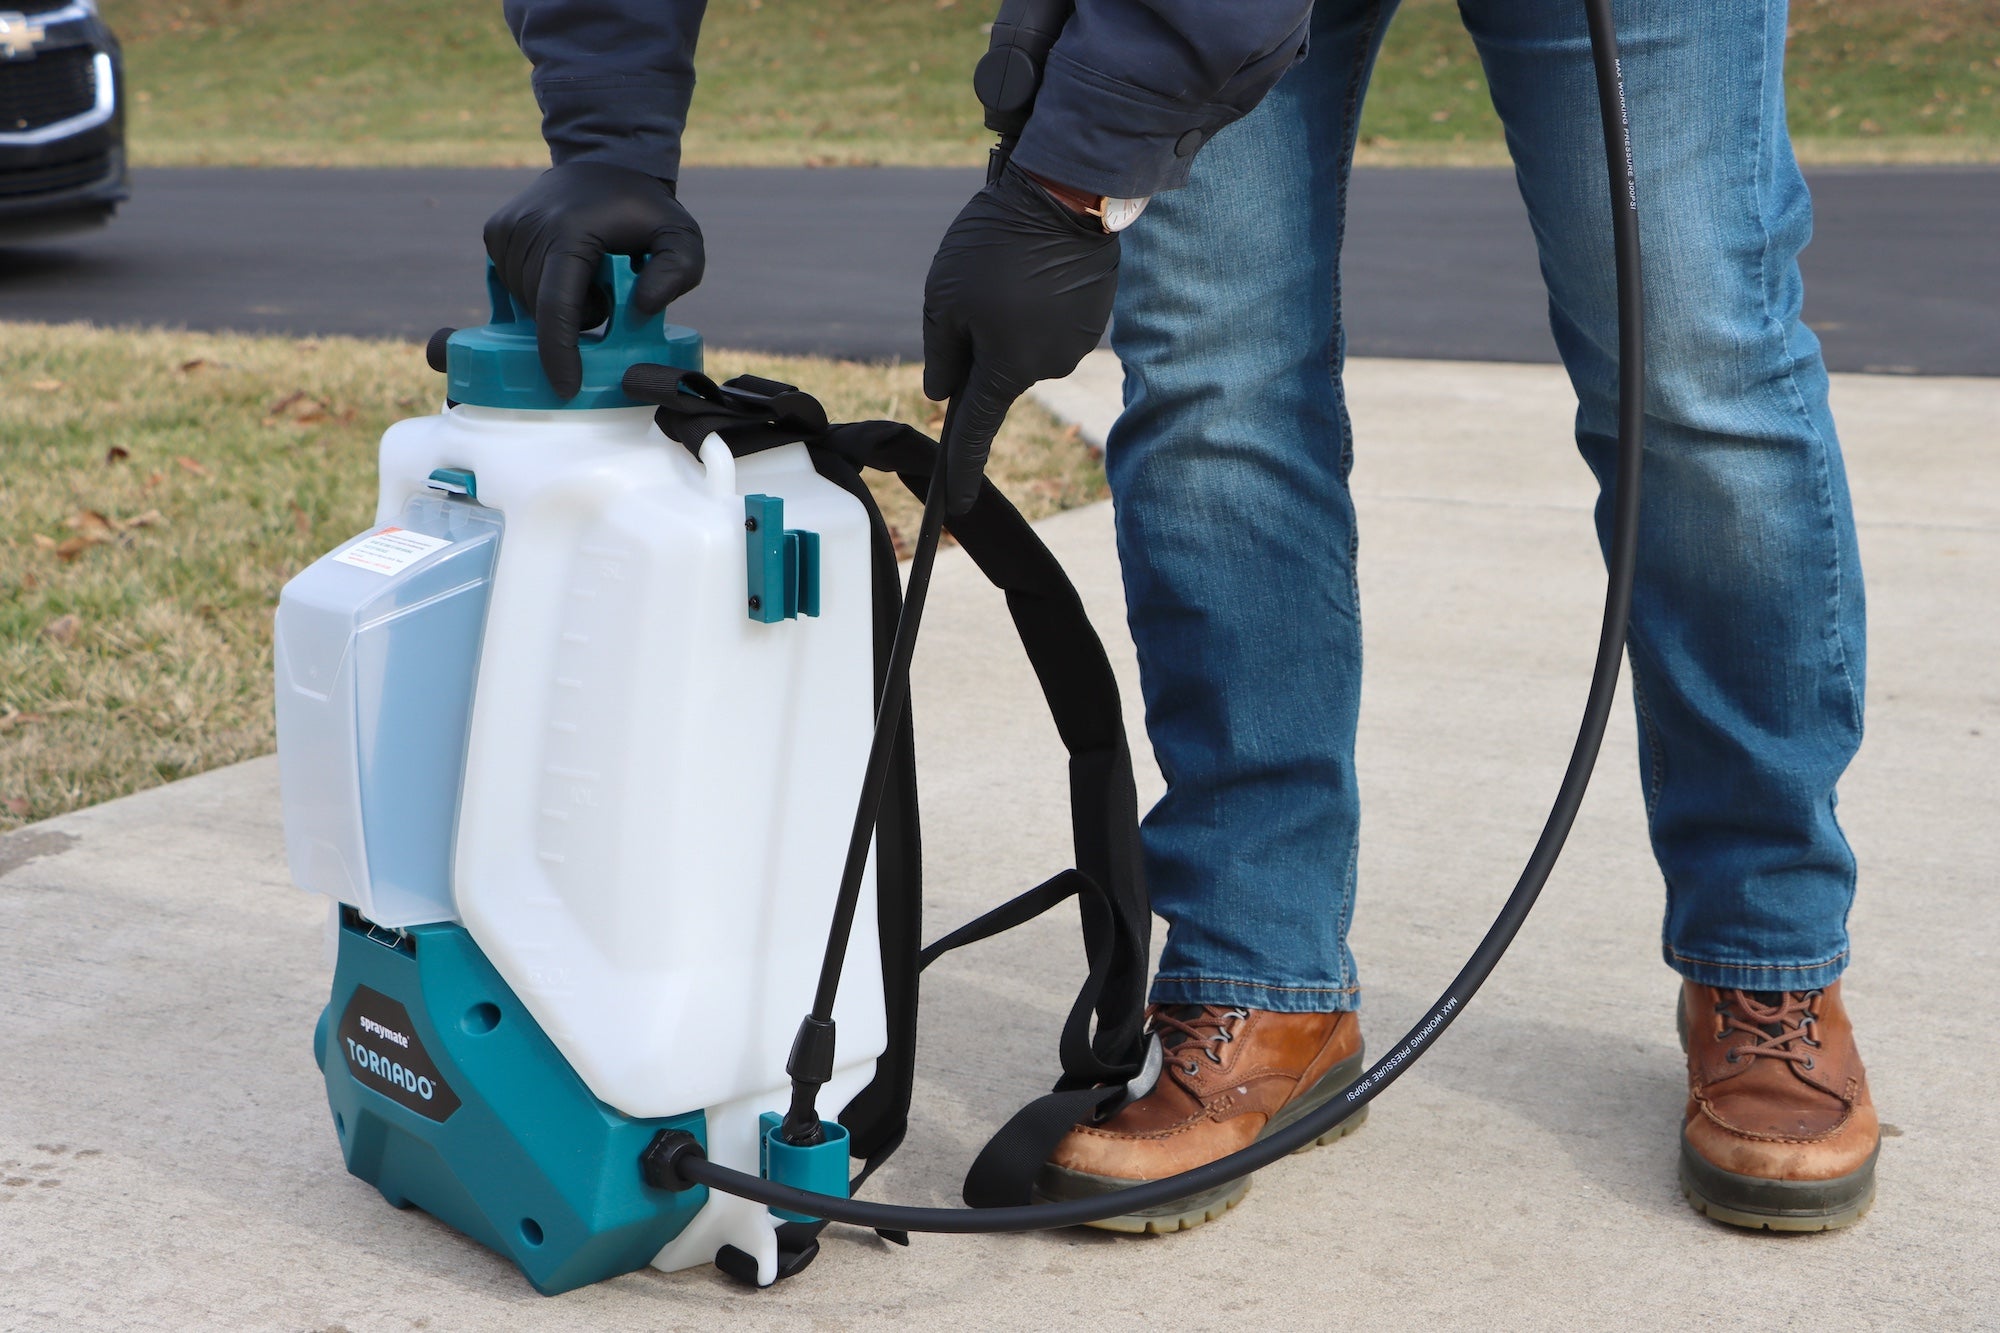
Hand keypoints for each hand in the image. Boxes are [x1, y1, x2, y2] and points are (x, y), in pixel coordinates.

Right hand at [483, 163, 704, 398]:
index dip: (559, 352)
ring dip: (559, 307)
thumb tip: (643, 307)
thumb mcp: (681, 237)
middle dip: (577, 320)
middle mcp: (529, 228)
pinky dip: (539, 292)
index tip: (566, 388)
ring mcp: (506, 230)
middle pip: (543, 312)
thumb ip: (677, 272)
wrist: (604, 163)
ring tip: (588, 274)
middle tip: (608, 291)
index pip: (557, 306)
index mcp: (571, 232)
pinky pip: (513, 287)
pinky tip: (565, 270)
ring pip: (526, 304)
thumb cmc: (646, 210)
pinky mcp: (495, 233)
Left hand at [922, 161, 1118, 513]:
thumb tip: (944, 393)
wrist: (1069, 196)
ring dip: (1009, 319)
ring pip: (1024, 344)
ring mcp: (1077, 344)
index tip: (957, 506)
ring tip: (1008, 269)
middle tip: (973, 290)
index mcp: (1005, 371)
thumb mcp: (943, 298)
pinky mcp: (1094, 318)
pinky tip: (1034, 267)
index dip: (962, 470)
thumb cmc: (995, 247)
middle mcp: (1046, 368)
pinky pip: (1051, 322)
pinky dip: (1037, 303)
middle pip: (998, 373)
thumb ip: (941, 354)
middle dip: (979, 346)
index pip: (975, 434)